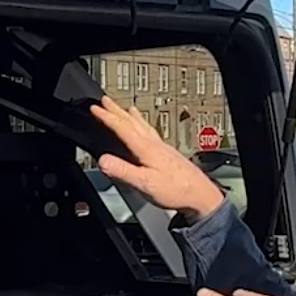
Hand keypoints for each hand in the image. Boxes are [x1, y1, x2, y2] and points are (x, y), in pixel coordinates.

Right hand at [89, 96, 226, 219]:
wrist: (200, 195)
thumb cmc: (176, 190)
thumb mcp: (144, 184)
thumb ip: (122, 171)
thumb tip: (102, 160)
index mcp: (146, 149)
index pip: (123, 128)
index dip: (107, 117)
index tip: (95, 109)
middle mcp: (155, 144)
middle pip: (133, 122)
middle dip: (117, 110)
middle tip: (106, 100)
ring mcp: (162, 148)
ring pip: (143, 125)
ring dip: (131, 115)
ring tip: (126, 108)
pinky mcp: (168, 154)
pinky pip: (151, 133)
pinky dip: (144, 126)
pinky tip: (147, 130)